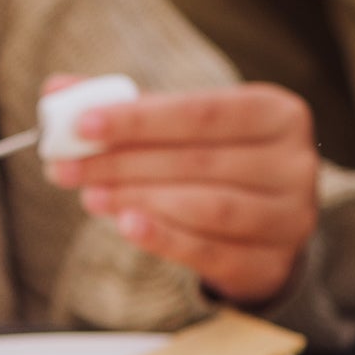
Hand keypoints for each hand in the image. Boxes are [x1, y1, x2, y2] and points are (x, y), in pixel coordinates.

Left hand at [50, 80, 319, 306]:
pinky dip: (163, 238)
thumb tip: (59, 91)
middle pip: (198, 161)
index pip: (203, 111)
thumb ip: (131, 108)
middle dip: (124, 162)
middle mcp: (294, 163)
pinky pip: (210, 251)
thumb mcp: (187, 127)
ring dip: (138, 199)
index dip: (140, 118)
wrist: (269, 225)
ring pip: (205, 206)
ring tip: (91, 195)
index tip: (83, 123)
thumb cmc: (220, 163)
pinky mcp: (271, 264)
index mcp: (277, 112)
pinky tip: (126, 224)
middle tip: (68, 165)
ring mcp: (290, 218)